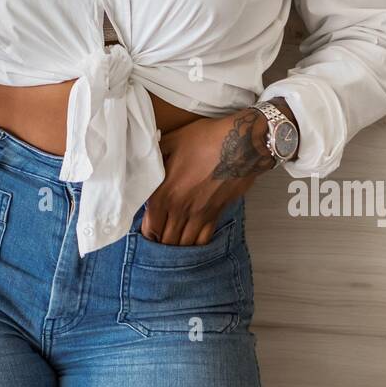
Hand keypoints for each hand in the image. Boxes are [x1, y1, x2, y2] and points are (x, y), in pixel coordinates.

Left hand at [143, 106, 276, 245]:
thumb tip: (144, 161)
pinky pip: (204, 239)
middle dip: (160, 243)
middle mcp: (181, 208)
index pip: (150, 226)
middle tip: (158, 241)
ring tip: (173, 245)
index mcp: (165, 193)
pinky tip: (192, 243)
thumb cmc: (206, 139)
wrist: (241, 144)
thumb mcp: (172, 141)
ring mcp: (201, 214)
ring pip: (185, 244)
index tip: (146, 233)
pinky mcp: (217, 214)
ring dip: (178, 247)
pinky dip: (197, 245)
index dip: (147, 233)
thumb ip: (154, 155)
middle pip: (166, 240)